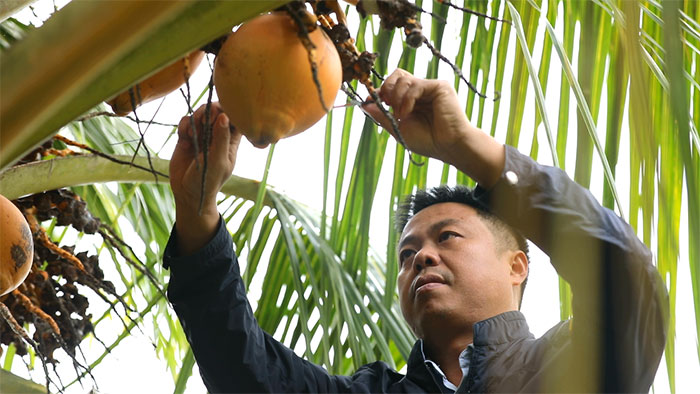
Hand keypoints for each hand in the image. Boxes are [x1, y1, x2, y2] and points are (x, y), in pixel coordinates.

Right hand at [170, 103, 241, 254]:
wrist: (187, 193)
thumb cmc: (208, 181)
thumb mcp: (217, 161)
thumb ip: (221, 139)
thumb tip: (224, 116)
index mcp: (231, 142)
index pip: (235, 118)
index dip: (228, 111)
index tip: (219, 116)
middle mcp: (217, 136)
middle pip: (216, 111)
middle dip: (209, 111)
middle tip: (204, 121)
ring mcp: (201, 136)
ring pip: (200, 114)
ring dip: (195, 118)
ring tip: (192, 134)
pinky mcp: (187, 138)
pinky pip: (186, 122)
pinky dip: (184, 125)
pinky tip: (184, 138)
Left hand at [362, 68, 472, 165]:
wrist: (448, 146)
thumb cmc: (427, 141)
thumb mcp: (398, 128)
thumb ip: (382, 115)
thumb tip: (364, 105)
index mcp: (411, 100)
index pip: (392, 85)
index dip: (380, 90)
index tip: (370, 100)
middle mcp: (421, 91)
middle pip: (396, 75)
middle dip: (386, 89)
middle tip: (387, 105)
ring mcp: (430, 87)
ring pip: (403, 78)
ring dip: (396, 97)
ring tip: (401, 115)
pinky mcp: (439, 86)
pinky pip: (415, 85)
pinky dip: (407, 99)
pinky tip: (408, 113)